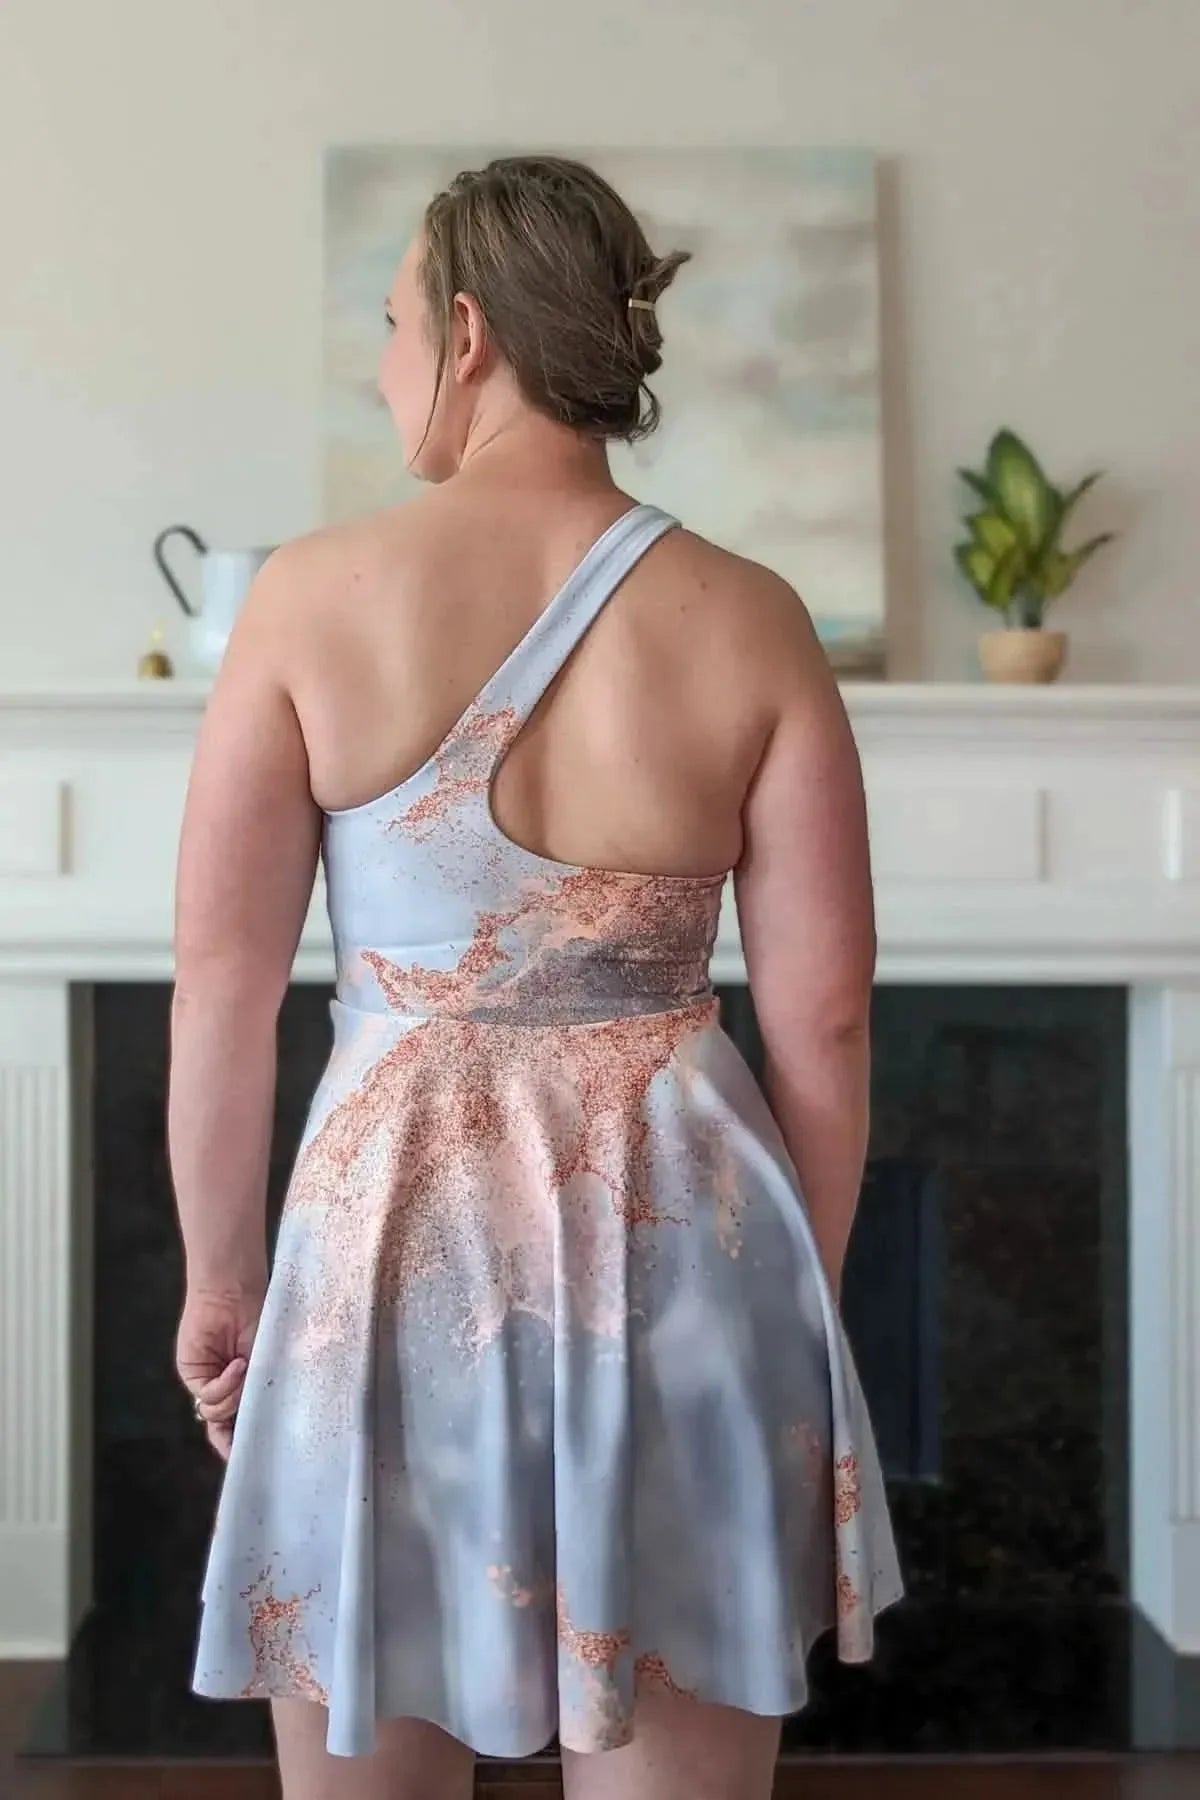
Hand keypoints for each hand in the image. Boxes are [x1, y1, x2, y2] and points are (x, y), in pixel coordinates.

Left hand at [176, 1283, 263, 1460]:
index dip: (245, 1444)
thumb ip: (257, 1392)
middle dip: (233, 1437)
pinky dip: (223, 1385)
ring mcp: (210, 1383)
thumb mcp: (267, 1363)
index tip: (255, 1461)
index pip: (242, 1425)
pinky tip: (237, 1365)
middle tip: (245, 1441)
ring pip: (215, 1413)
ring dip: (232, 1398)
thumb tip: (252, 1423)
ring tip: (247, 1371)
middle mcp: (227, 1389)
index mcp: (247, 1388)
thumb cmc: (261, 1320)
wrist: (237, 1294)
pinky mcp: (194, 1374)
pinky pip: (207, 1396)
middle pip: (224, 1428)